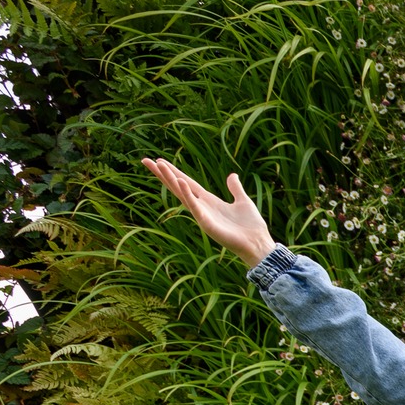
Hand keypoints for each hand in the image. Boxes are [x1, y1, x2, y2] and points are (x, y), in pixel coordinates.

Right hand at [143, 158, 277, 267]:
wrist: (259, 244)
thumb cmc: (251, 226)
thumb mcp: (243, 201)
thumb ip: (236, 188)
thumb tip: (232, 175)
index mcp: (209, 201)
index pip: (187, 182)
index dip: (174, 172)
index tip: (159, 161)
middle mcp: (202, 207)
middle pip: (178, 186)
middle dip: (163, 174)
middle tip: (145, 161)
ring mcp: (202, 215)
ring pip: (182, 194)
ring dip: (170, 179)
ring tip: (158, 165)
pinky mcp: (207, 224)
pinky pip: (194, 207)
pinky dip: (187, 194)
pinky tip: (180, 182)